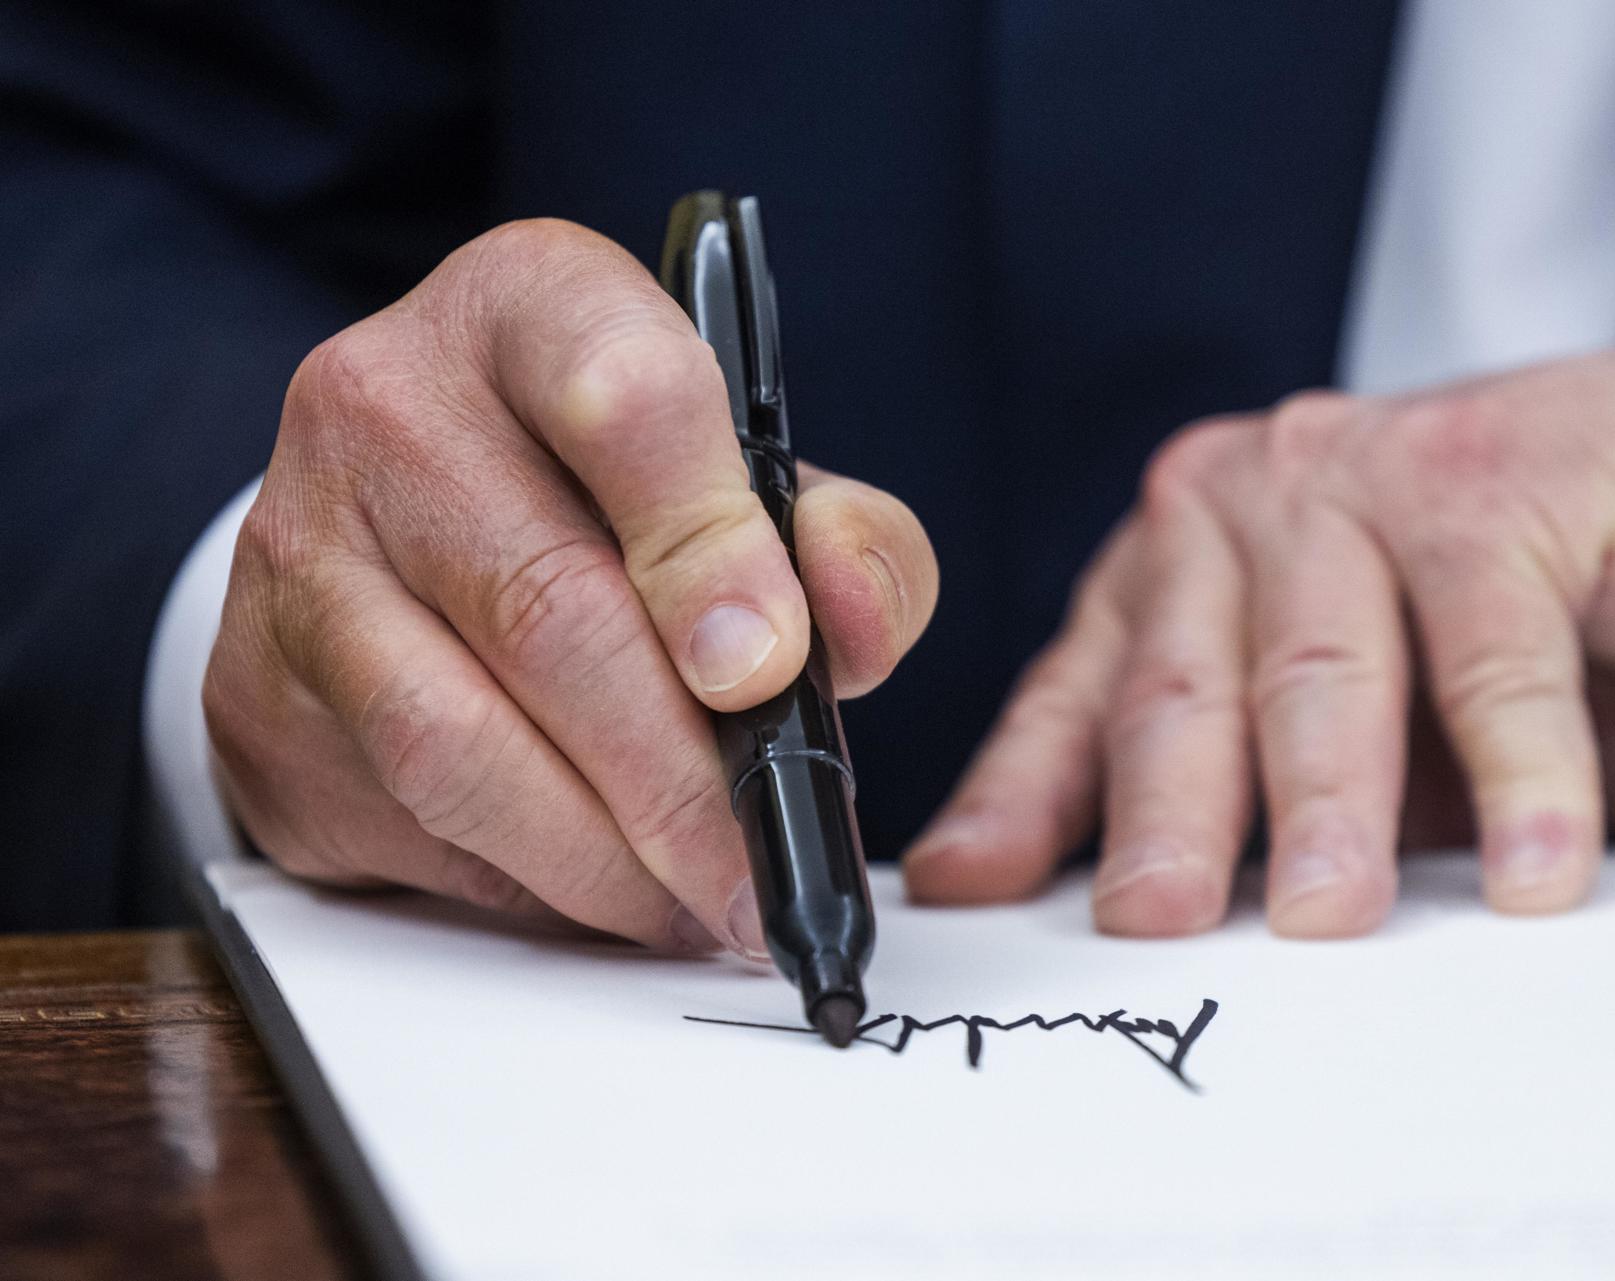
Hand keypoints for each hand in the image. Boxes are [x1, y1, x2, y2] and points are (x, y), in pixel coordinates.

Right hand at [205, 220, 936, 953]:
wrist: (408, 524)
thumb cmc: (615, 498)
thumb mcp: (750, 477)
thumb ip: (841, 542)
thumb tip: (853, 629)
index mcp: (531, 309)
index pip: (625, 397)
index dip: (709, 547)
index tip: (769, 671)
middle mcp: (387, 405)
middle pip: (545, 606)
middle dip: (678, 774)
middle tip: (762, 868)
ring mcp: (299, 551)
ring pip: (458, 742)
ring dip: (604, 858)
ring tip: (701, 902)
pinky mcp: (255, 693)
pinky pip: (405, 819)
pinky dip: (529, 882)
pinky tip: (610, 893)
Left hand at [904, 330, 1614, 936]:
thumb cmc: (1500, 616)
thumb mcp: (1356, 726)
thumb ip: (1258, 797)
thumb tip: (1154, 927)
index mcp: (1179, 563)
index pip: (1081, 698)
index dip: (1020, 798)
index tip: (967, 890)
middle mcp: (1245, 504)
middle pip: (1185, 690)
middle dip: (1164, 822)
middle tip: (1150, 929)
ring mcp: (1361, 479)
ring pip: (1321, 671)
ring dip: (1329, 808)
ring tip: (1329, 923)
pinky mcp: (1493, 483)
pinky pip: (1495, 656)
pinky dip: (1521, 772)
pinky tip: (1533, 873)